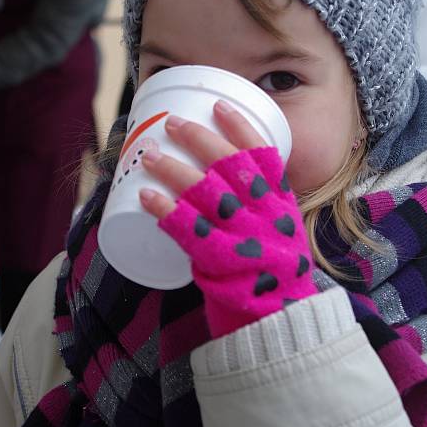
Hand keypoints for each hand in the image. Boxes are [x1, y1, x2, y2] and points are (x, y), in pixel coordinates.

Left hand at [138, 99, 315, 337]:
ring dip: (173, 168)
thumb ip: (258, 205)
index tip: (218, 104)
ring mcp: (244, 238)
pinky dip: (164, 209)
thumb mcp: (280, 232)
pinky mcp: (221, 262)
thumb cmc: (275, 274)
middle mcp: (265, 216)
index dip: (239, 126)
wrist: (282, 322)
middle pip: (230, 165)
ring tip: (148, 154)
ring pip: (204, 192)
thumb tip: (218, 173)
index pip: (265, 155)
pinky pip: (187, 229)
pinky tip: (144, 195)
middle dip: (199, 139)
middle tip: (172, 123)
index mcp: (282, 204)